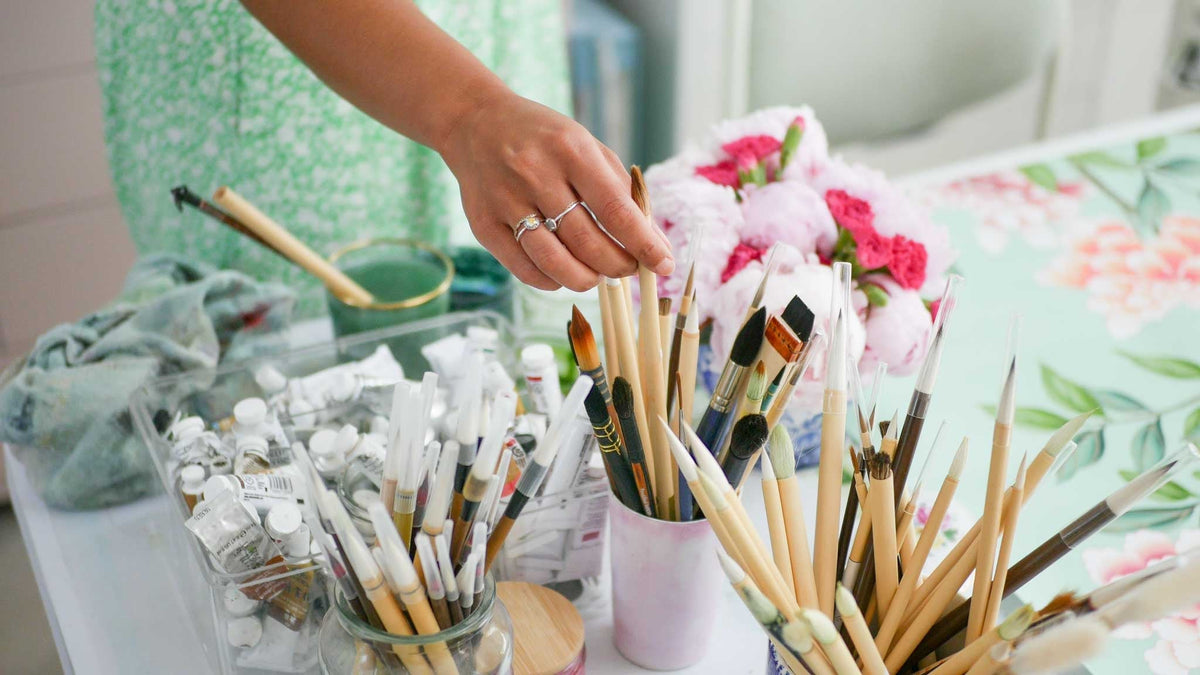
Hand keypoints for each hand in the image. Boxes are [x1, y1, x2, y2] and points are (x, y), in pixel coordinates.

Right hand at [438, 92, 673, 291]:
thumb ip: (622, 191)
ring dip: (586, 279)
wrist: (475, 122)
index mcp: (570, 150)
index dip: (645, 244)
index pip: (617, 210)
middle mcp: (536, 174)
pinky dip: (552, 281)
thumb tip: (654, 242)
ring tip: (597, 275)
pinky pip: (525, 270)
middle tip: (628, 269)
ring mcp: (505, 201)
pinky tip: (563, 272)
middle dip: (618, 266)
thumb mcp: (587, 146)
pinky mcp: (483, 224)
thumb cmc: (544, 139)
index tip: (663, 265)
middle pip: (588, 243)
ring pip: (555, 263)